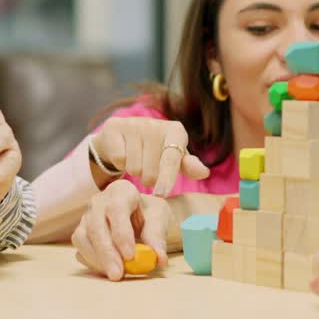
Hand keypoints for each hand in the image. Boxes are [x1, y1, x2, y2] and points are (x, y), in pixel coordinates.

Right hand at [71, 180, 169, 280]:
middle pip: (95, 226)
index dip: (121, 233)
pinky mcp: (81, 235)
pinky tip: (109, 271)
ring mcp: (86, 218)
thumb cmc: (150, 215)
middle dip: (106, 253)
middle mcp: (99, 202)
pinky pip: (80, 250)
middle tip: (118, 274)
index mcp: (120, 191)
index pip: (116, 209)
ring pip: (82, 238)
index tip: (130, 256)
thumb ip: (157, 237)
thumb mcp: (159, 220)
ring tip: (115, 275)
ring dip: (97, 260)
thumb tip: (158, 258)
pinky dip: (93, 263)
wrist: (142, 218)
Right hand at [92, 117, 207, 196]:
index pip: (171, 160)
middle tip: (148, 168)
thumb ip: (189, 167)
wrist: (125, 134)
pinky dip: (120, 164)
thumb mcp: (176, 159)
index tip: (161, 195)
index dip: (166, 179)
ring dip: (134, 171)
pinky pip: (118, 160)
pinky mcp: (114, 127)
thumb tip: (204, 172)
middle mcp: (155, 124)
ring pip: (133, 168)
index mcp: (176, 131)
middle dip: (148, 178)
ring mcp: (134, 124)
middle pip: (150, 172)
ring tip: (136, 160)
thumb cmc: (158, 151)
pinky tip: (123, 153)